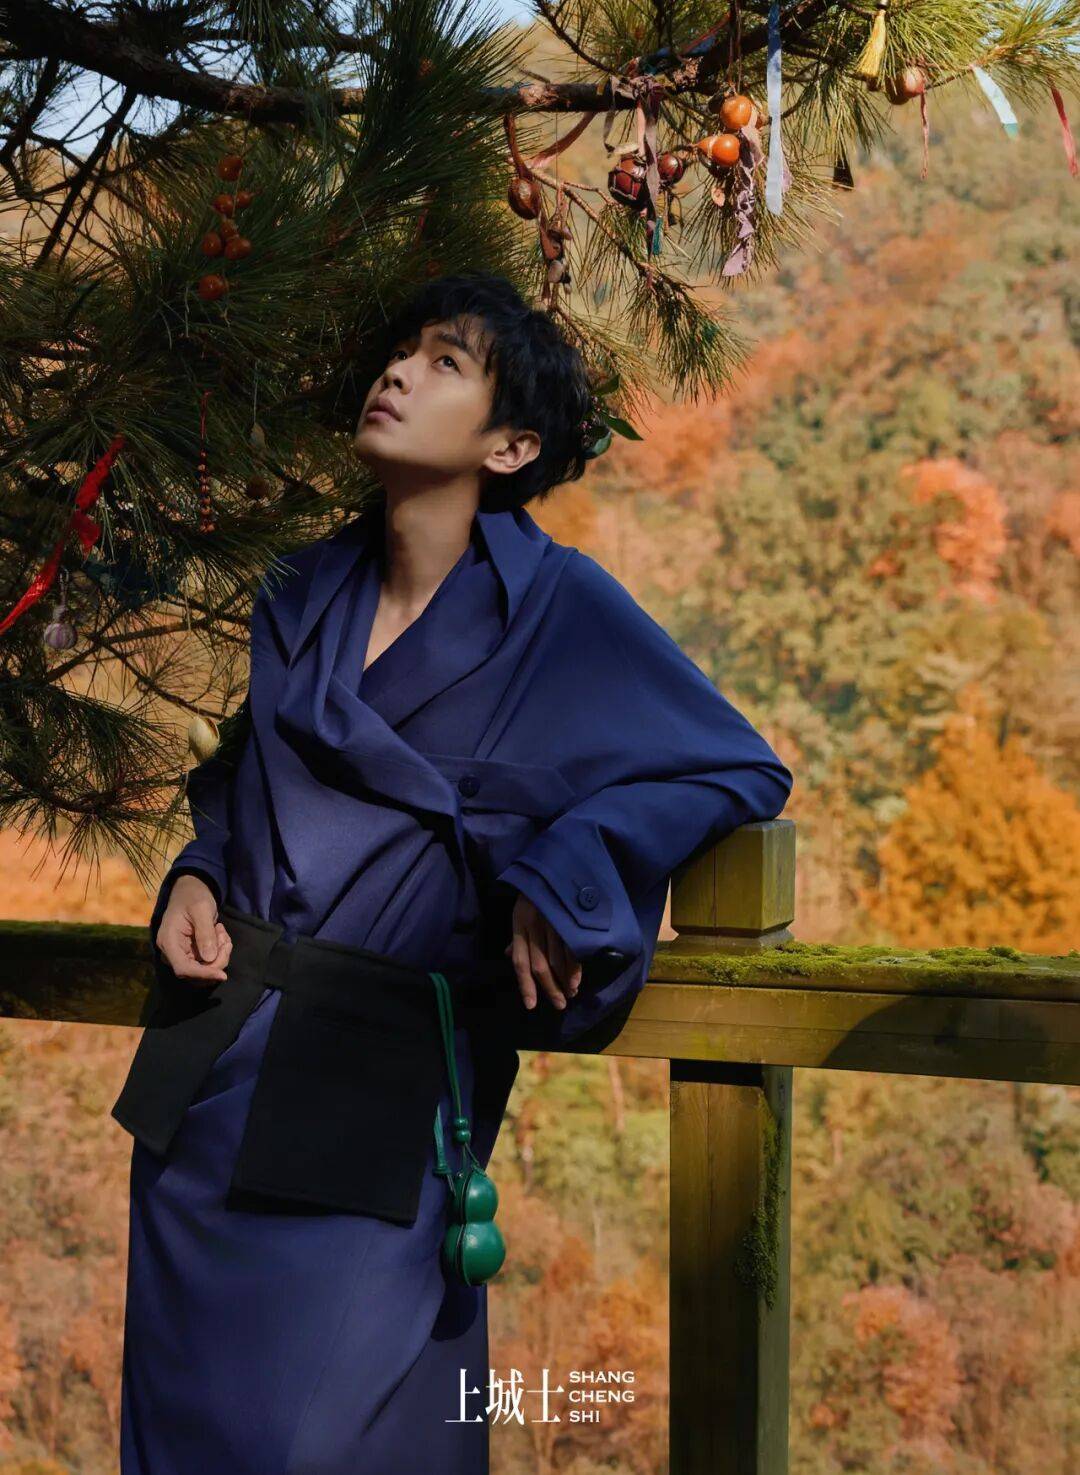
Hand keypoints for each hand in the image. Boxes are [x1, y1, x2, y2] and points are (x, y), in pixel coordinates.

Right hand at [155, 873, 232, 984]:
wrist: (191, 891)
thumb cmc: (193, 896)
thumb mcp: (201, 909)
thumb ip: (205, 933)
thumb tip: (209, 959)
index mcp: (168, 941)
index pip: (183, 968)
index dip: (203, 974)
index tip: (222, 974)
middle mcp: (172, 952)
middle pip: (195, 973)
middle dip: (216, 961)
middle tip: (226, 940)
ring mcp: (182, 954)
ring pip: (204, 969)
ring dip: (220, 955)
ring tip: (222, 933)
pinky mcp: (192, 954)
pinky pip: (208, 962)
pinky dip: (220, 952)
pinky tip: (221, 935)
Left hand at [504, 893, 582, 1012]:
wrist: (551, 864)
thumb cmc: (534, 892)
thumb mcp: (520, 911)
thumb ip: (517, 936)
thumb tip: (509, 954)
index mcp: (519, 925)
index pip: (520, 962)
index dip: (525, 985)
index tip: (531, 1005)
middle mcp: (534, 926)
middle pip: (539, 965)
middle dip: (550, 988)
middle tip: (559, 1004)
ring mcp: (552, 922)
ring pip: (556, 959)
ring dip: (564, 980)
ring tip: (570, 993)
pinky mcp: (568, 918)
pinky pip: (571, 947)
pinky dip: (574, 967)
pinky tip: (576, 979)